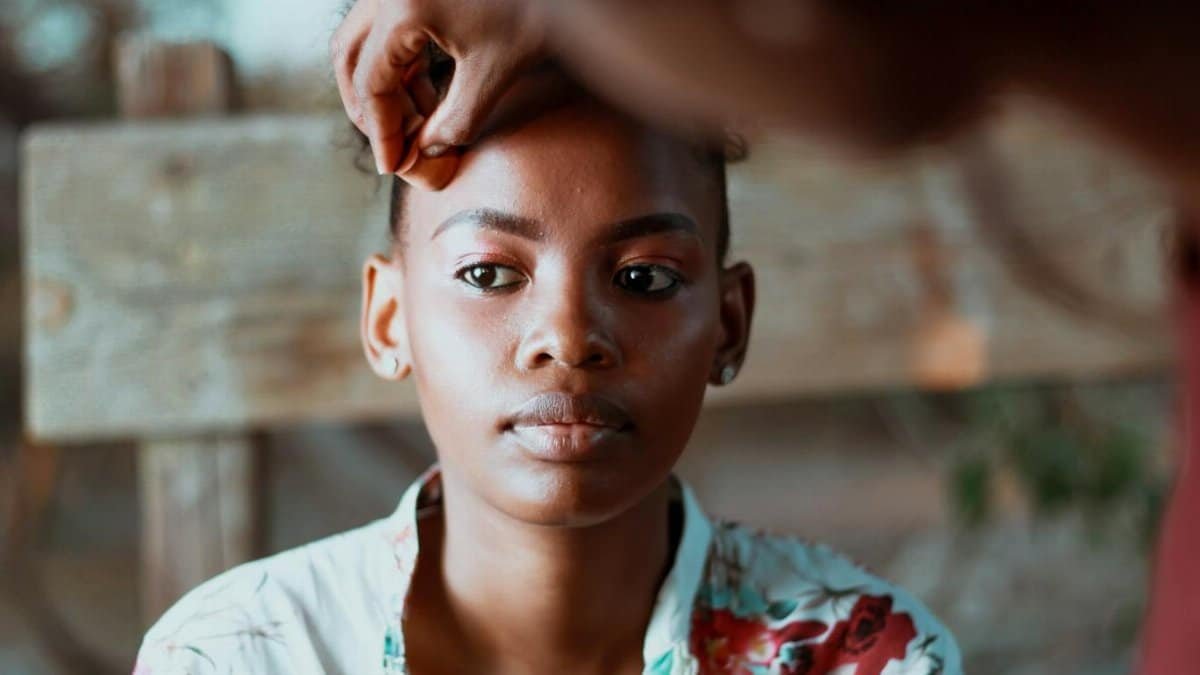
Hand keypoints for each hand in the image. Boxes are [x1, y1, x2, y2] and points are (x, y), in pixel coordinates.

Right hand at [331, 0, 543, 176]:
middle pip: (351, 57)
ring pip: (365, 41)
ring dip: (385, 85)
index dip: (382, 131)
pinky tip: (430, 93)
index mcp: (402, 7)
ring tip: (420, 123)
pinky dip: (401, 63)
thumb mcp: (494, 73)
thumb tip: (427, 152)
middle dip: (370, 107)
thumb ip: (456, 121)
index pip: (372, 82)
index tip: (392, 165)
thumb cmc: (536, 11)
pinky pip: (389, 27)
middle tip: (393, 145)